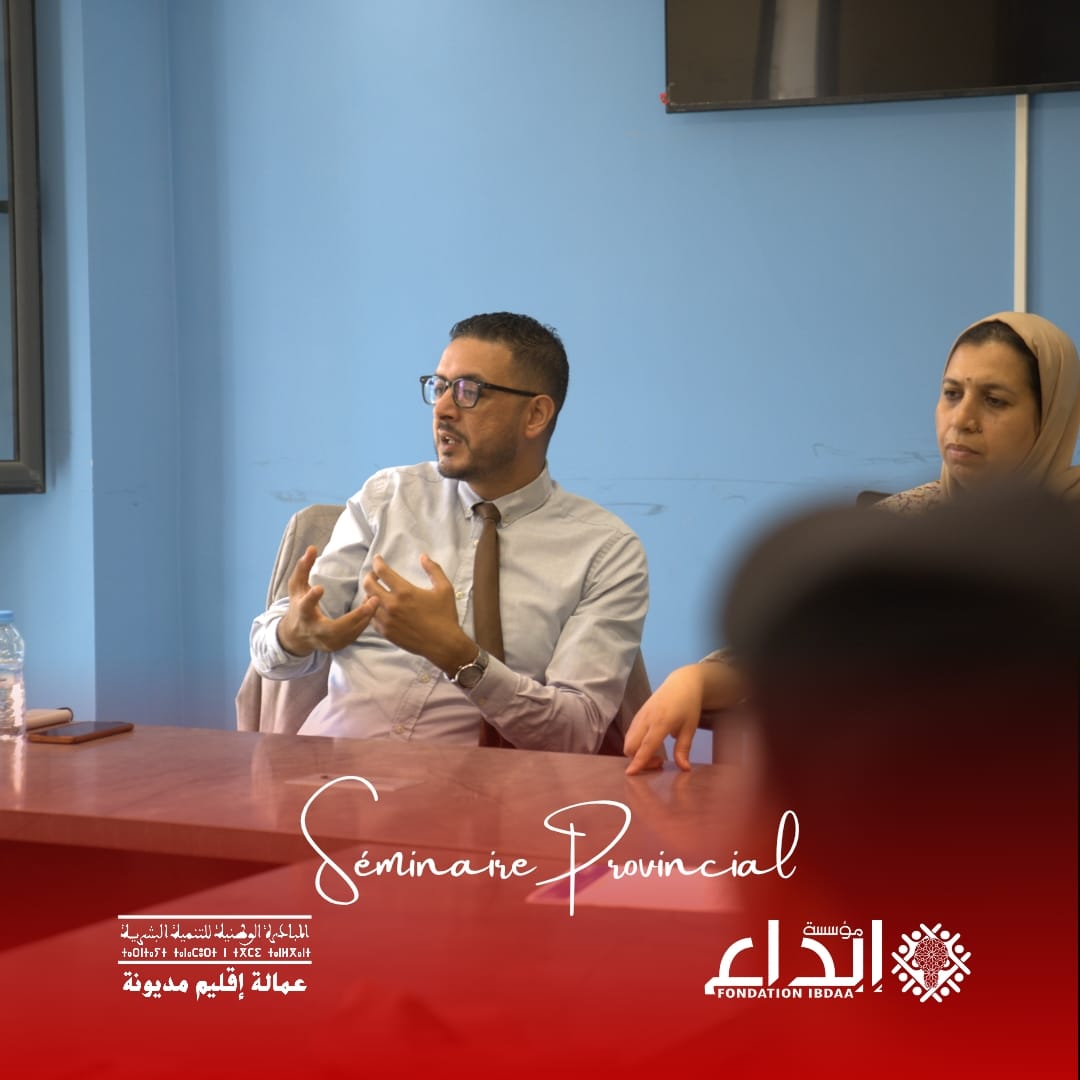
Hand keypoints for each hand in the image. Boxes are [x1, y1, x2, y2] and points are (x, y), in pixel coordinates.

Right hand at [275, 545, 378, 655]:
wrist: (297, 637)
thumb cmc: (298, 607)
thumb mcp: (297, 588)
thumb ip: (303, 568)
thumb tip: (312, 547)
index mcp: (303, 615)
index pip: (305, 607)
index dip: (312, 598)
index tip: (320, 588)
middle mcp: (315, 632)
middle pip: (336, 627)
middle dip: (356, 615)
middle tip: (372, 600)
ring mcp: (327, 642)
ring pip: (350, 633)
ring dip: (365, 618)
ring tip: (376, 601)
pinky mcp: (338, 646)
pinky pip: (354, 635)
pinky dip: (364, 623)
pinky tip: (373, 610)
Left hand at [363, 554, 472, 671]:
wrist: (443, 644)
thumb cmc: (445, 615)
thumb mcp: (445, 589)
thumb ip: (433, 570)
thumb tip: (423, 556)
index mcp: (405, 592)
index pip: (382, 572)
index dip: (377, 562)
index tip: (377, 559)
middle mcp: (391, 605)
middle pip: (368, 585)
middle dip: (369, 576)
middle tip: (374, 575)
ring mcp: (386, 620)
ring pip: (367, 602)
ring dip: (370, 594)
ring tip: (376, 591)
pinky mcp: (386, 632)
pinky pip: (371, 618)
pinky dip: (372, 610)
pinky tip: (378, 608)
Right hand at [623, 664, 706, 774]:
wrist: (682, 683)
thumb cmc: (688, 705)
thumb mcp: (690, 728)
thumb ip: (684, 749)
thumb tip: (684, 769)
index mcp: (661, 722)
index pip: (646, 745)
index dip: (639, 761)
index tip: (630, 773)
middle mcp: (646, 719)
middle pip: (631, 746)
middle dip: (639, 760)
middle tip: (659, 762)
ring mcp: (640, 716)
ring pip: (628, 740)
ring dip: (637, 753)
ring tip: (657, 755)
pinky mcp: (638, 715)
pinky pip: (630, 733)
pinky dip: (636, 744)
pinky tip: (650, 745)